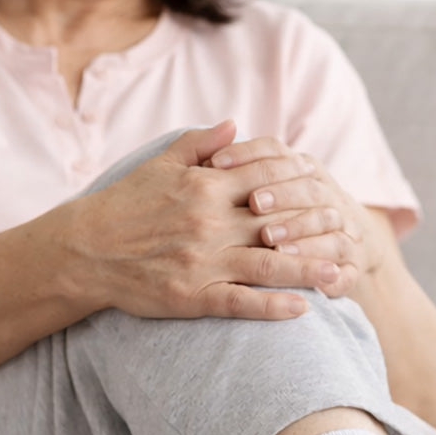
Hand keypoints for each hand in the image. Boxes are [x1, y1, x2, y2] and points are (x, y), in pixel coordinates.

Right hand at [67, 121, 341, 319]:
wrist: (83, 249)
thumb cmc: (123, 204)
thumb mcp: (159, 162)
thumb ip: (200, 143)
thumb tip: (236, 125)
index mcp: (205, 186)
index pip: (267, 182)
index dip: (303, 188)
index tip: (331, 193)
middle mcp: (208, 222)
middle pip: (278, 225)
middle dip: (318, 232)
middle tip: (352, 239)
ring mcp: (201, 261)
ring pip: (266, 265)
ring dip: (307, 272)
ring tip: (340, 277)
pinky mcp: (190, 295)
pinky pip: (239, 302)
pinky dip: (271, 306)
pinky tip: (300, 309)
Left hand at [209, 137, 384, 297]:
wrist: (339, 252)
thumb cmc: (282, 220)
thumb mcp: (259, 194)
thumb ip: (234, 175)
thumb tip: (204, 157)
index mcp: (299, 169)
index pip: (276, 153)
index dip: (247, 155)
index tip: (215, 163)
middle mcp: (325, 192)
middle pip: (306, 185)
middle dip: (279, 193)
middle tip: (253, 202)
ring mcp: (343, 225)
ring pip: (326, 219)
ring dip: (299, 226)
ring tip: (270, 238)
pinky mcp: (352, 259)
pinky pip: (341, 255)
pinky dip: (319, 258)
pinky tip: (296, 263)